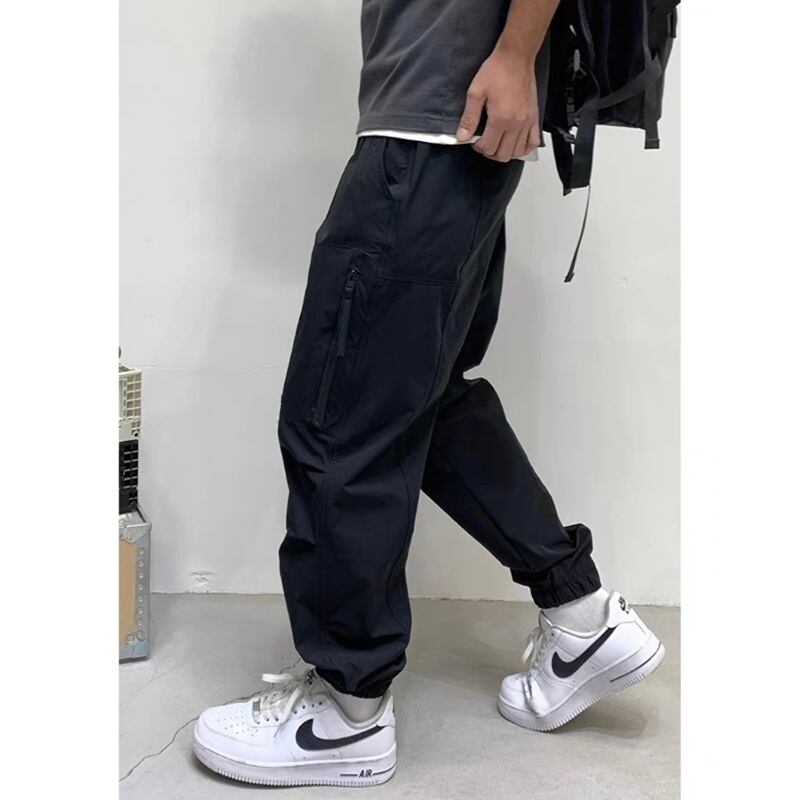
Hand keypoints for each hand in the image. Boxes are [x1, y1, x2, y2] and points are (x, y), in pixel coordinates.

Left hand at [456, 45, 539, 161]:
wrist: (516, 57)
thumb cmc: (497, 70)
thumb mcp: (476, 92)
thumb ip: (469, 118)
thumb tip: (462, 136)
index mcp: (500, 119)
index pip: (488, 147)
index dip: (478, 147)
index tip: (474, 140)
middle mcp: (516, 124)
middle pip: (503, 154)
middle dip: (490, 152)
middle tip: (484, 143)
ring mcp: (527, 122)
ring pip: (517, 152)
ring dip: (505, 152)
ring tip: (497, 143)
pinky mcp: (535, 117)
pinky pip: (533, 142)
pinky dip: (524, 148)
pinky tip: (515, 143)